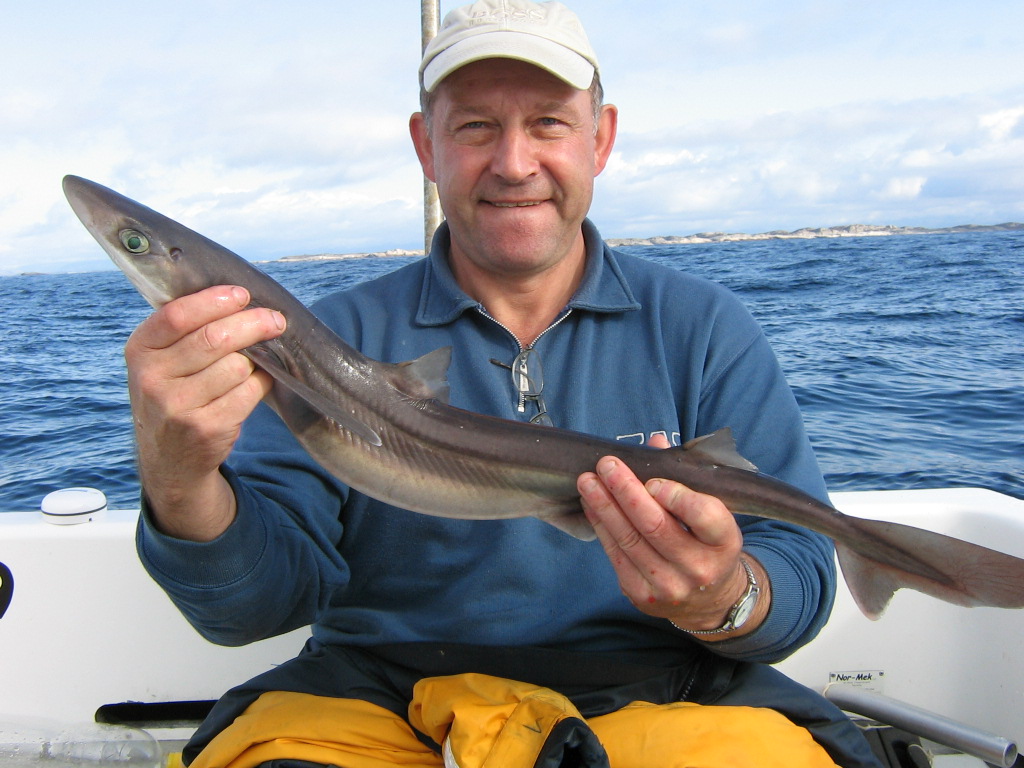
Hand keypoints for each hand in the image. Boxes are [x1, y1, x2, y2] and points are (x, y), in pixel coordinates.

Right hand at [125, 285, 284, 540]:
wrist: (169, 459)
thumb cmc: (173, 395)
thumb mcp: (160, 362)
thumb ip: (185, 330)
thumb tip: (240, 298)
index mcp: (140, 351)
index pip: (178, 315)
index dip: (215, 301)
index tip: (243, 295)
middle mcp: (152, 379)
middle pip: (215, 339)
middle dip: (253, 324)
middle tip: (275, 320)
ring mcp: (178, 407)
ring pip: (237, 366)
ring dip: (255, 360)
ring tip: (254, 362)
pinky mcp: (206, 428)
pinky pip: (249, 392)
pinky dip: (261, 383)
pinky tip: (256, 382)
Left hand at [577, 435, 768, 637]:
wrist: (708, 600)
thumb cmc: (707, 544)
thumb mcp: (713, 514)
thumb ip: (685, 479)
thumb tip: (656, 442)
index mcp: (724, 543)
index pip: (704, 515)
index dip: (676, 496)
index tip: (653, 479)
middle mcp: (699, 568)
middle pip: (656, 525)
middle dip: (626, 491)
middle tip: (607, 465)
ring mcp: (669, 586)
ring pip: (629, 540)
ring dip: (604, 506)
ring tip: (587, 481)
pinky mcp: (641, 595)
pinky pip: (615, 555)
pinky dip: (601, 526)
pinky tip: (591, 505)